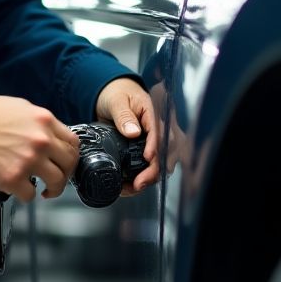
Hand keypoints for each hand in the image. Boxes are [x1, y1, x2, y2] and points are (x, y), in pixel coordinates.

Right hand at [0, 96, 79, 201]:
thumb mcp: (16, 108)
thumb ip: (36, 122)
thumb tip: (47, 135)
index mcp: (43, 120)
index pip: (72, 141)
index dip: (70, 154)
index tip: (65, 161)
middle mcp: (40, 140)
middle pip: (69, 163)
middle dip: (65, 173)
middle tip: (58, 178)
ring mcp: (28, 160)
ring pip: (57, 181)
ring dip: (52, 189)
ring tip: (45, 190)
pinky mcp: (13, 179)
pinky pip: (30, 195)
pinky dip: (26, 195)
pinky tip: (19, 189)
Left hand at [94, 77, 159, 192]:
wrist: (113, 94)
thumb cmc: (117, 94)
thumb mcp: (116, 101)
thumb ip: (124, 115)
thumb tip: (133, 132)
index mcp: (154, 113)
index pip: (160, 131)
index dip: (156, 147)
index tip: (148, 157)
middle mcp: (159, 127)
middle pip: (167, 151)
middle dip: (155, 169)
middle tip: (139, 182)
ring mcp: (156, 140)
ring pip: (163, 162)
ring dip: (151, 177)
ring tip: (133, 188)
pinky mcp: (149, 149)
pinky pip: (152, 165)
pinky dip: (143, 178)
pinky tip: (131, 186)